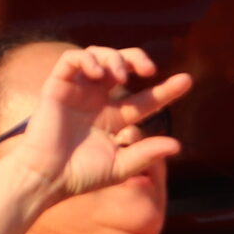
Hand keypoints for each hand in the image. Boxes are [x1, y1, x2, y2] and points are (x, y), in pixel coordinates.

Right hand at [12, 45, 192, 203]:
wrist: (46, 179)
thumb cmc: (79, 176)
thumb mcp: (120, 167)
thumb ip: (146, 155)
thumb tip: (178, 145)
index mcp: (114, 118)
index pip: (145, 99)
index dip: (167, 90)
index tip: (187, 81)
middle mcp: (97, 100)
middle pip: (122, 65)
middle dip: (137, 58)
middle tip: (149, 69)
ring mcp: (77, 91)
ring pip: (98, 55)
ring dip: (113, 58)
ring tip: (119, 76)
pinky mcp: (57, 86)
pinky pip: (71, 59)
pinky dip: (86, 59)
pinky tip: (96, 73)